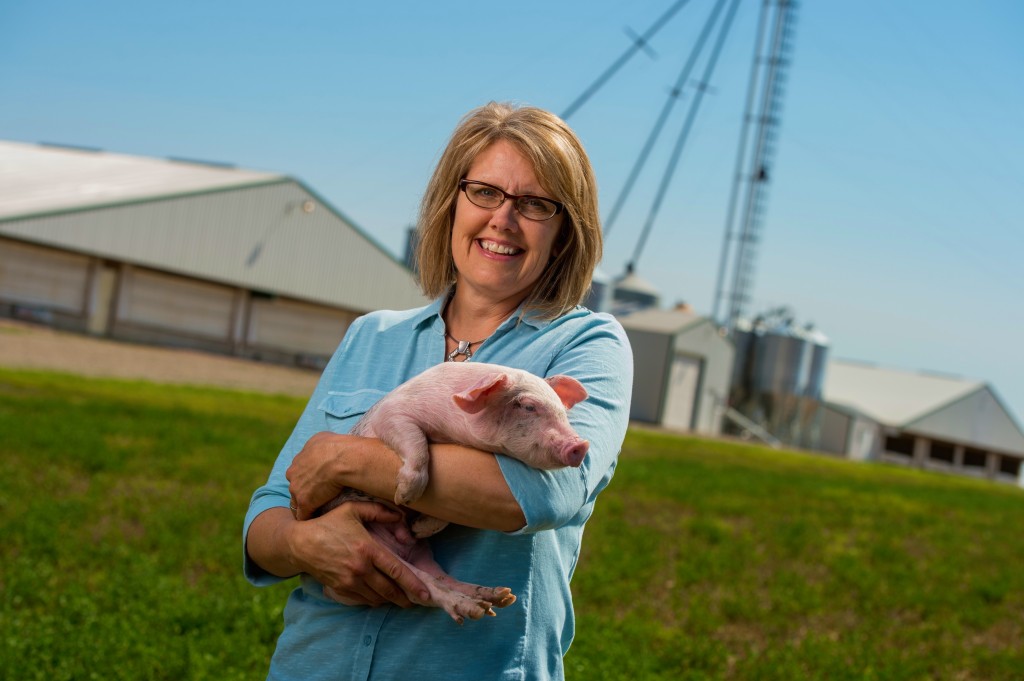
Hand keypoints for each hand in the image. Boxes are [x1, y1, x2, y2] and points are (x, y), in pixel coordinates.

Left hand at [287, 431, 358, 519]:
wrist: (342, 459)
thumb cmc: (338, 446)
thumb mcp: (324, 437)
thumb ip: (318, 444)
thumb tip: (324, 446)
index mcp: (299, 458)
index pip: (299, 471)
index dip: (307, 478)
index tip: (316, 483)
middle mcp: (294, 472)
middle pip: (296, 486)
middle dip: (303, 491)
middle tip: (317, 498)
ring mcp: (297, 488)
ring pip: (297, 502)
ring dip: (305, 507)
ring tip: (316, 513)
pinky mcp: (304, 502)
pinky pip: (303, 515)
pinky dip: (308, 518)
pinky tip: (316, 523)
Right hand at [290, 500, 428, 607]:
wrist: (300, 543)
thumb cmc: (328, 523)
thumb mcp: (353, 509)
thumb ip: (379, 511)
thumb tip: (400, 515)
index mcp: (367, 549)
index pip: (396, 571)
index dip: (413, 584)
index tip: (425, 593)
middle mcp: (360, 569)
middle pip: (389, 590)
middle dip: (405, 598)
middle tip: (416, 601)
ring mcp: (349, 581)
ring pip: (376, 598)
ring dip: (390, 600)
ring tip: (400, 598)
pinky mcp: (340, 589)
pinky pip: (362, 601)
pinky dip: (373, 601)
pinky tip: (379, 597)